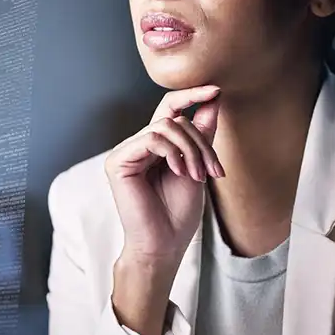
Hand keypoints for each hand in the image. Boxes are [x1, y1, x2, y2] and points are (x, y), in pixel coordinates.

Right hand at [105, 85, 224, 266]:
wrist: (165, 245)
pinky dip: (172, 152)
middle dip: (200, 142)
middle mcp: (138, 144)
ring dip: (190, 149)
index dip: (191, 95)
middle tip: (213, 170)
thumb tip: (214, 97)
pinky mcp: (118, 161)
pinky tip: (179, 172)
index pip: (170, 107)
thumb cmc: (178, 212)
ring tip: (197, 175)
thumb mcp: (198, 165)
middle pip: (174, 118)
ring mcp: (126, 152)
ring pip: (166, 126)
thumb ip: (202, 133)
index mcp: (155, 145)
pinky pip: (151, 138)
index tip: (216, 89)